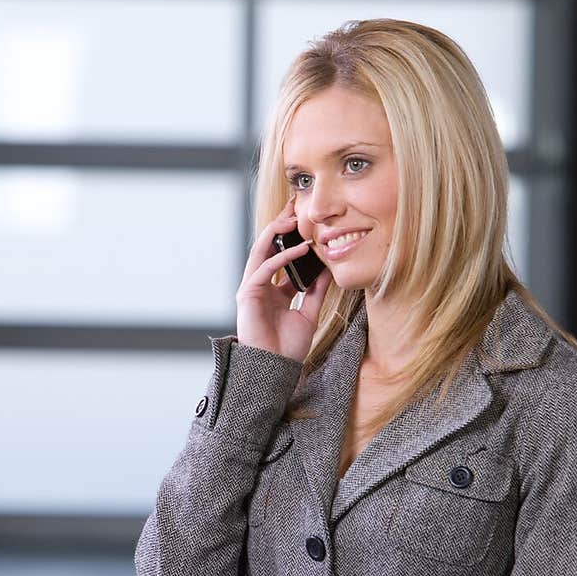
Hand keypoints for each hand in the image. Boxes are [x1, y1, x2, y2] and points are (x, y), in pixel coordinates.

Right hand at [235, 195, 330, 363]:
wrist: (274, 370)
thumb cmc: (287, 349)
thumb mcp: (309, 313)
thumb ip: (316, 291)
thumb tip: (329, 269)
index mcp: (273, 291)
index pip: (282, 257)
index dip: (292, 238)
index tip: (305, 220)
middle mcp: (260, 286)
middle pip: (269, 248)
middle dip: (281, 226)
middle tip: (295, 206)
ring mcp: (251, 289)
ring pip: (262, 252)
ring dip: (276, 233)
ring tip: (293, 217)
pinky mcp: (247, 294)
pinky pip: (264, 269)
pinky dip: (281, 257)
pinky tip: (299, 249)